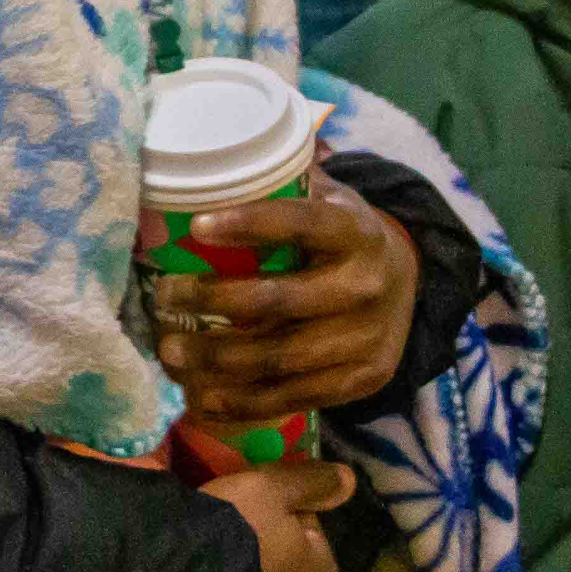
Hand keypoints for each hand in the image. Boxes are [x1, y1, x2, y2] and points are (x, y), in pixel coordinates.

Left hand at [152, 167, 421, 420]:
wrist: (407, 286)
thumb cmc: (342, 238)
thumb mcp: (329, 201)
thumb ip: (284, 187)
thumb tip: (209, 170)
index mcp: (356, 231)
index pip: (302, 224)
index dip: (249, 225)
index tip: (197, 226)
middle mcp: (366, 285)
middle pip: (278, 301)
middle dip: (211, 301)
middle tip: (163, 297)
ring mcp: (365, 339)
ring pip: (278, 357)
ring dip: (214, 358)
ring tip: (169, 350)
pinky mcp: (360, 381)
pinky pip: (292, 397)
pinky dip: (240, 401)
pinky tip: (201, 396)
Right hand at [201, 461, 354, 571]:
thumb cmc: (239, 531)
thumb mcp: (272, 488)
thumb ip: (310, 481)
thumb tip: (349, 478)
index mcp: (322, 571)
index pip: (309, 527)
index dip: (282, 509)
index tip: (256, 501)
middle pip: (287, 564)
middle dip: (266, 547)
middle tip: (233, 526)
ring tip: (214, 553)